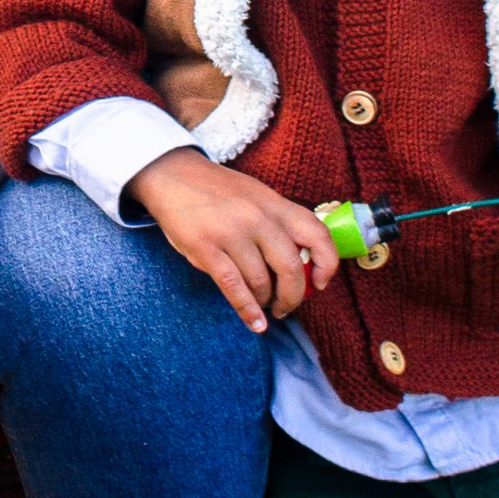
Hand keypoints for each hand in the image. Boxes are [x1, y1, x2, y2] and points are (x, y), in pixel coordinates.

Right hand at [126, 148, 339, 333]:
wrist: (171, 174)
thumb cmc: (217, 190)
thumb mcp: (256, 196)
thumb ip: (279, 222)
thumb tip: (302, 263)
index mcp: (274, 203)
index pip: (317, 234)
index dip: (327, 264)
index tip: (321, 282)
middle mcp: (257, 217)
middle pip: (291, 268)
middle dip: (293, 297)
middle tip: (287, 306)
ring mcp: (231, 232)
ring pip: (261, 282)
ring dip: (266, 301)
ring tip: (263, 304)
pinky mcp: (206, 248)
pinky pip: (234, 287)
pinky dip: (247, 310)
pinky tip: (255, 323)